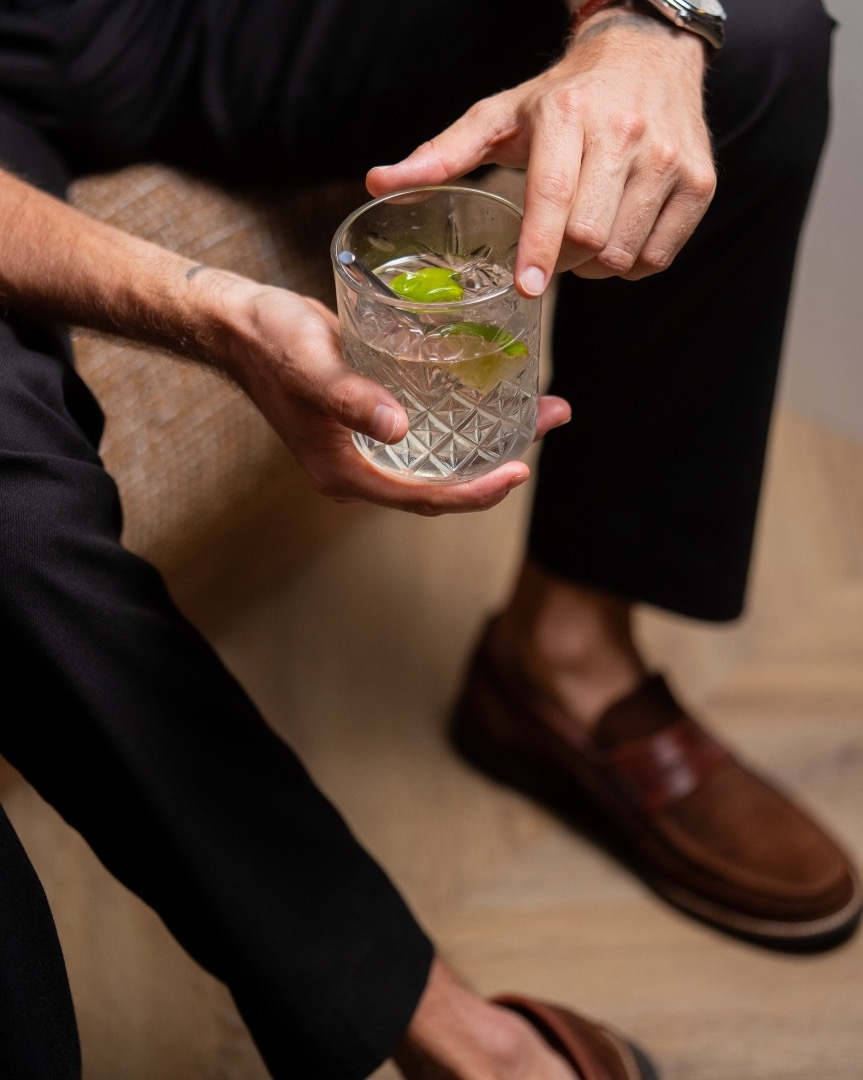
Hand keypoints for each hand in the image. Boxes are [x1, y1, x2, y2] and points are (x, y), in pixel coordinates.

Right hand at [210, 279, 570, 515]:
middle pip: (441, 482)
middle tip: (548, 422)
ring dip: (487, 438)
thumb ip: (351, 398)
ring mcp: (368, 445)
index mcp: (346, 473)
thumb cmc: (270, 341)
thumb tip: (399, 430)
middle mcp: (362, 467)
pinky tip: (491, 391)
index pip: (422, 499)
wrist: (240, 322)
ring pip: (438, 456)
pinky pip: (427, 431)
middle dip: (496, 463)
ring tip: (538, 407)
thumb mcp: (311, 366)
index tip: (519, 471)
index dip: (474, 492)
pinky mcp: (373, 417)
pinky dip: (461, 417)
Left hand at [367, 10, 715, 297]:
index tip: (526, 287)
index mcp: (567, 114)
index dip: (537, 248)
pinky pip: (658, 257)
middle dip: (560, 261)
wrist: (648, 55)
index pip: (553, 195)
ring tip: (581, 241)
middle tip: (548, 254)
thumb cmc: (563, 96)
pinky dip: (631, 265)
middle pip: (588, 236)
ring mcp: (669, 159)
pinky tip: (616, 239)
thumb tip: (378, 182)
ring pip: (623, 252)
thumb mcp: (499, 116)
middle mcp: (624, 132)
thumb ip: (441, 153)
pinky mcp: (700, 182)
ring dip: (594, 267)